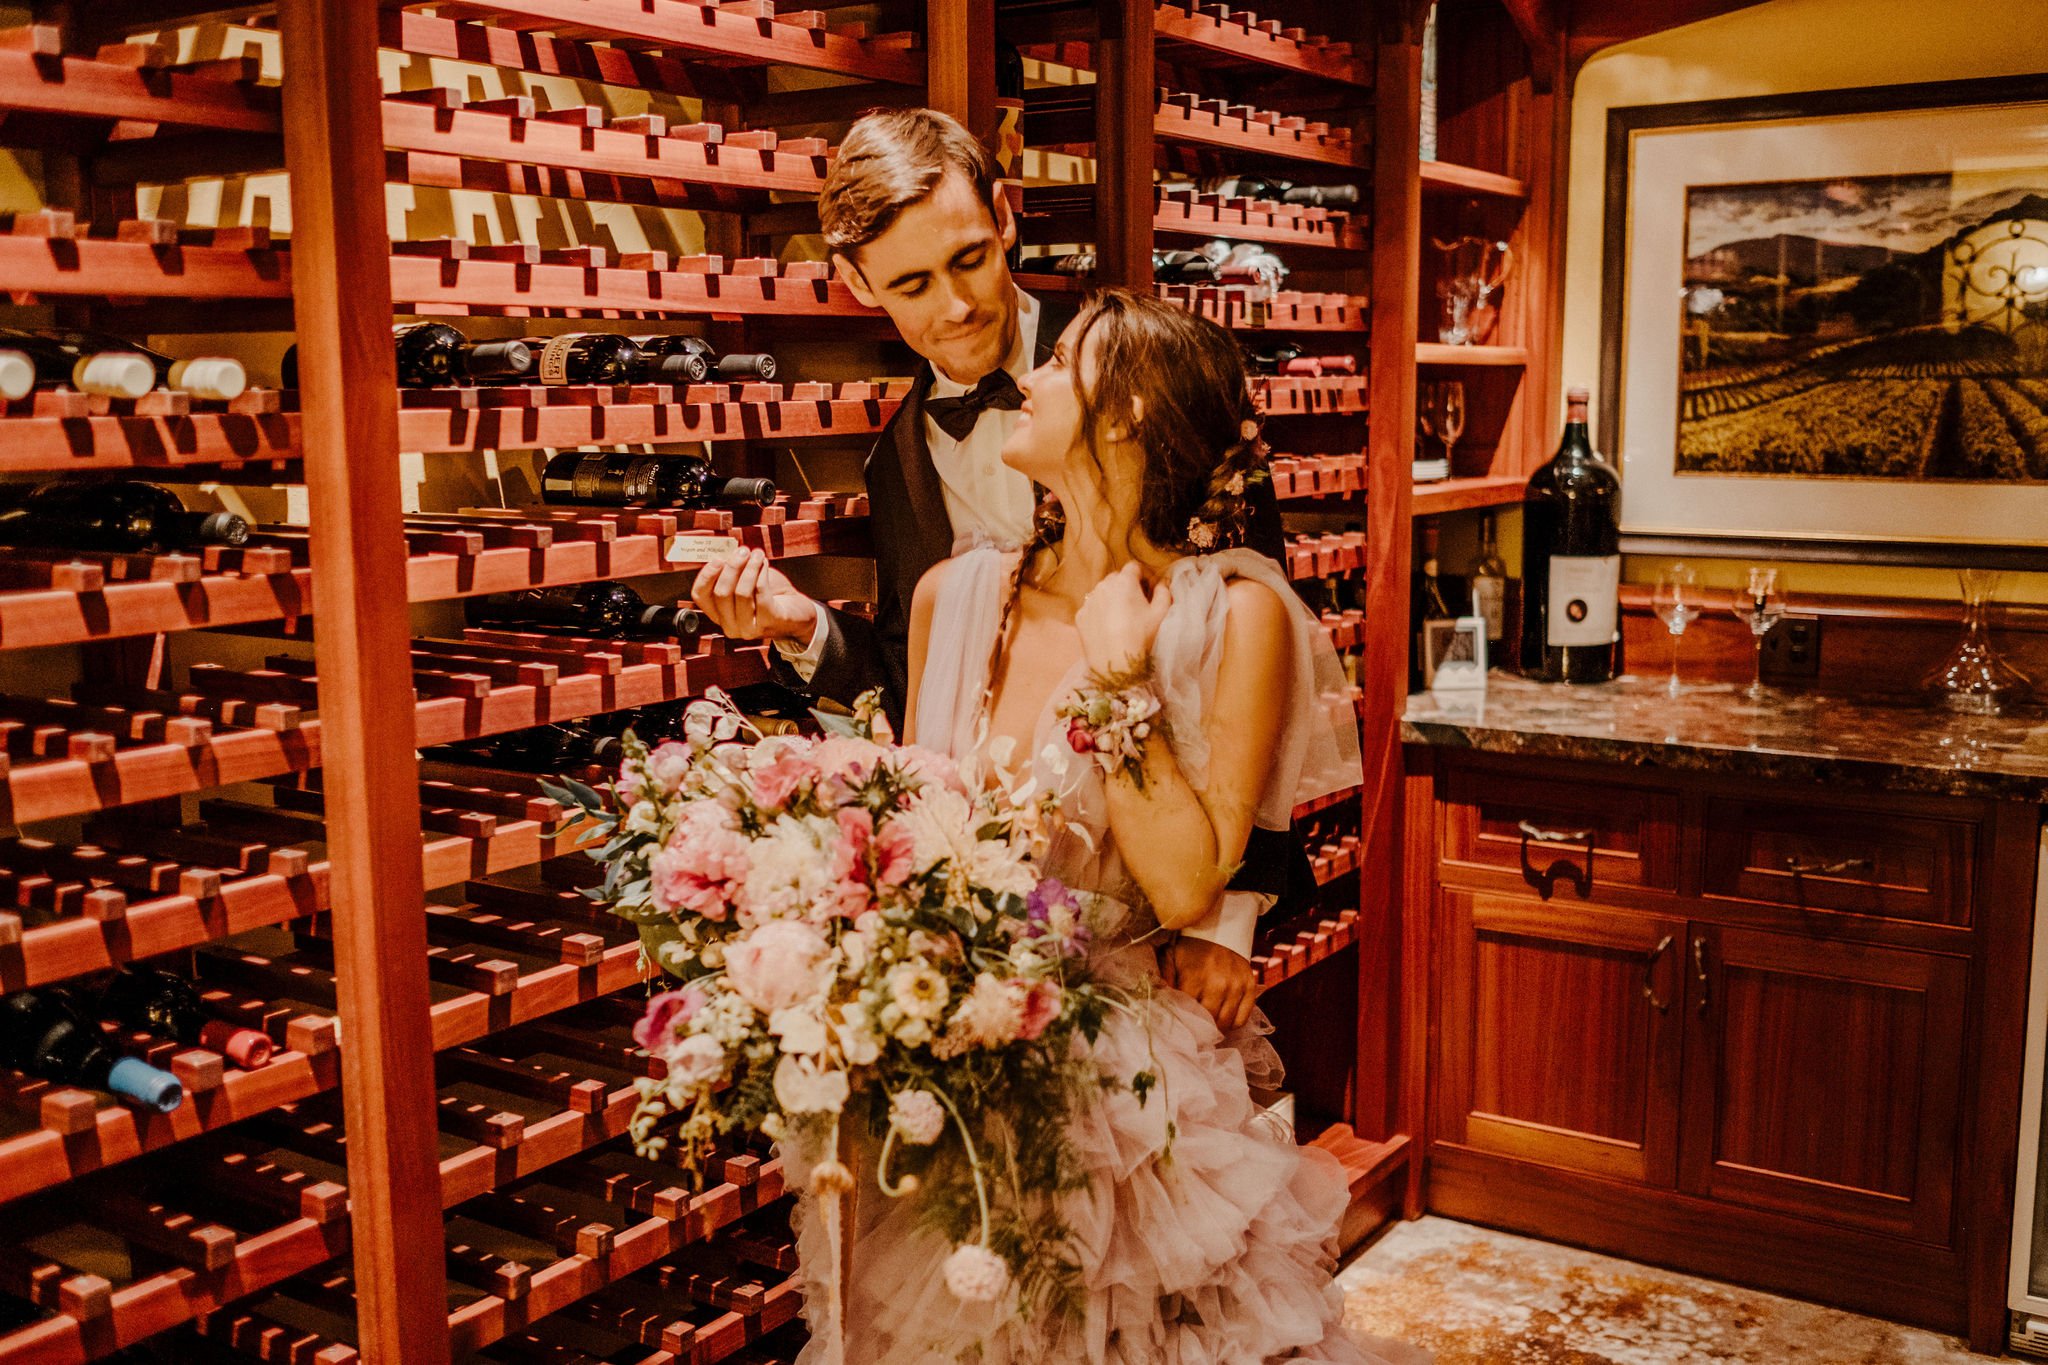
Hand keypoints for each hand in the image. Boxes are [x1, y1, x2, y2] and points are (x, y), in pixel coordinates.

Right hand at [690, 549, 818, 642]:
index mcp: (719, 615)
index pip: (700, 596)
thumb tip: (726, 552)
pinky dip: (762, 574)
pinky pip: (761, 594)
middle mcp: (730, 626)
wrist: (798, 615)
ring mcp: (749, 628)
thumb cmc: (769, 596)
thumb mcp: (745, 583)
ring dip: (749, 568)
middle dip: (732, 567)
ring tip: (757, 554)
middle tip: (743, 551)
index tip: (718, 557)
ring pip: (741, 593)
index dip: (706, 575)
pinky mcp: (769, 622)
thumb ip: (733, 571)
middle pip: (721, 593)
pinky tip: (765, 564)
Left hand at [1075, 562, 1171, 674]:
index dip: (1142, 577)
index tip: (1147, 591)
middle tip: (1135, 605)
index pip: (1133, 567)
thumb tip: (1162, 582)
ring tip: (1120, 618)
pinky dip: (1099, 613)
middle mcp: (1102, 586)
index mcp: (1124, 582)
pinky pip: (1091, 608)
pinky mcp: (1080, 616)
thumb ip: (1164, 592)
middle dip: (1125, 586)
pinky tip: (1108, 628)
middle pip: (1116, 578)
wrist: (1117, 666)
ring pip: (1101, 592)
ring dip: (1111, 598)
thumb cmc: (1142, 637)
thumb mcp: (1161, 613)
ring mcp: (1088, 601)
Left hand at [1160, 936, 1257, 1031]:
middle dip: (1199, 1028)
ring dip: (1215, 1029)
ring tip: (1207, 1027)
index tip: (1179, 1025)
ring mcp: (1236, 987)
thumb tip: (1160, 1001)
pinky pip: (1242, 1019)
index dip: (1183, 1021)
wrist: (1220, 930)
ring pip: (1225, 1023)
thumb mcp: (1171, 957)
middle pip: (1208, 1022)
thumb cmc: (1191, 948)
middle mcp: (1219, 984)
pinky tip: (1223, 1019)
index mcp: (1196, 978)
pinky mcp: (1250, 988)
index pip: (1188, 1012)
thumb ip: (1164, 978)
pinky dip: (1232, 1024)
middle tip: (1193, 1031)